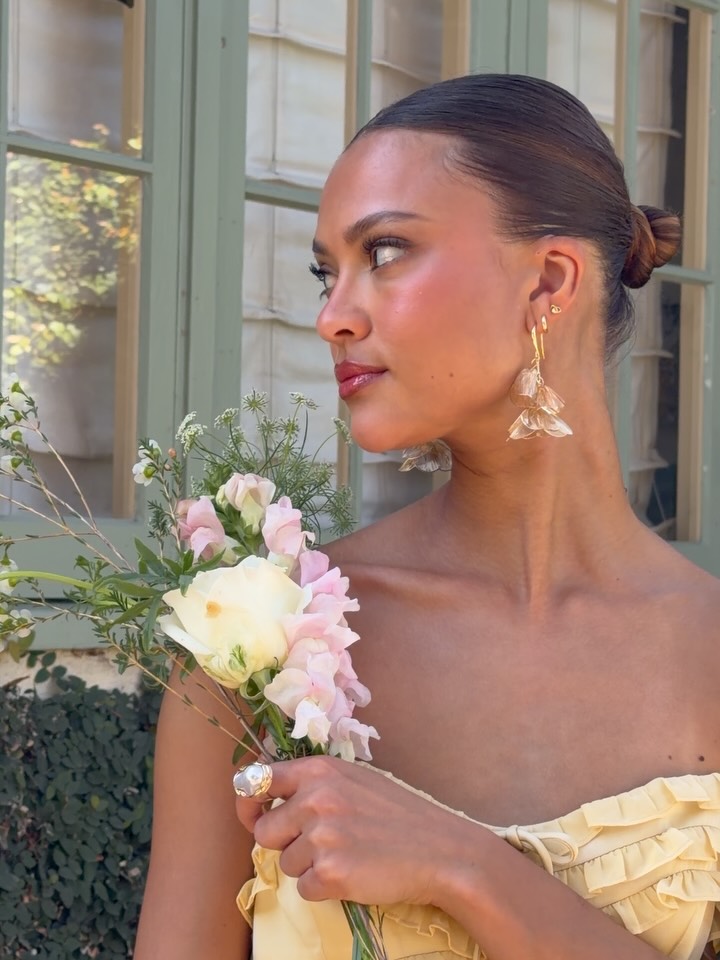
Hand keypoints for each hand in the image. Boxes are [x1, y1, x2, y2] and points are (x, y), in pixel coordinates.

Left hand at [235, 756, 469, 905]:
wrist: (440, 851)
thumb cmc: (398, 814)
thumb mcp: (355, 780)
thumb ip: (314, 785)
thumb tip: (268, 798)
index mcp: (319, 770)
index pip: (258, 780)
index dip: (249, 801)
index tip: (254, 813)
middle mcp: (316, 798)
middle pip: (264, 831)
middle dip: (285, 843)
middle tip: (319, 844)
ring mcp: (322, 836)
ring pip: (286, 863)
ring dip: (309, 867)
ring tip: (347, 855)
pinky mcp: (330, 873)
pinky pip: (304, 889)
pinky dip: (324, 888)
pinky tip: (352, 874)